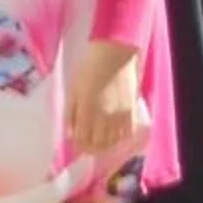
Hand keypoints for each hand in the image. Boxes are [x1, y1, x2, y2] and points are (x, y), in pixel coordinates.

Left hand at [66, 38, 140, 153]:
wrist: (114, 55)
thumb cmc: (89, 69)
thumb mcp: (73, 89)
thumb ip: (70, 114)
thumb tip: (70, 134)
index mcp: (86, 112)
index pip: (82, 141)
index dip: (78, 145)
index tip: (77, 142)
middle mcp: (103, 118)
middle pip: (98, 145)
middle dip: (90, 147)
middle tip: (88, 142)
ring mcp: (119, 117)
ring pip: (112, 143)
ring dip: (105, 144)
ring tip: (101, 140)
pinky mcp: (132, 112)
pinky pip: (127, 134)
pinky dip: (120, 137)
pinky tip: (115, 133)